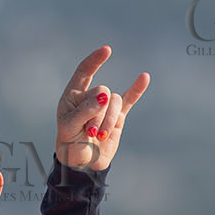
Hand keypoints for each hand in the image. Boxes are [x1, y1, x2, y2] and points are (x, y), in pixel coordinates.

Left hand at [55, 46, 148, 172]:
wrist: (82, 164)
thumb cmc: (70, 144)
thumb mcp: (70, 128)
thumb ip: (85, 110)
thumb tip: (105, 94)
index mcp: (73, 96)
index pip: (84, 72)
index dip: (95, 61)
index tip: (107, 50)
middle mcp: (90, 97)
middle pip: (102, 91)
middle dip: (97, 112)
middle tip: (89, 131)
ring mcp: (105, 106)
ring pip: (115, 101)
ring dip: (108, 120)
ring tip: (98, 135)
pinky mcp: (118, 116)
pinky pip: (129, 100)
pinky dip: (137, 89)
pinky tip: (144, 77)